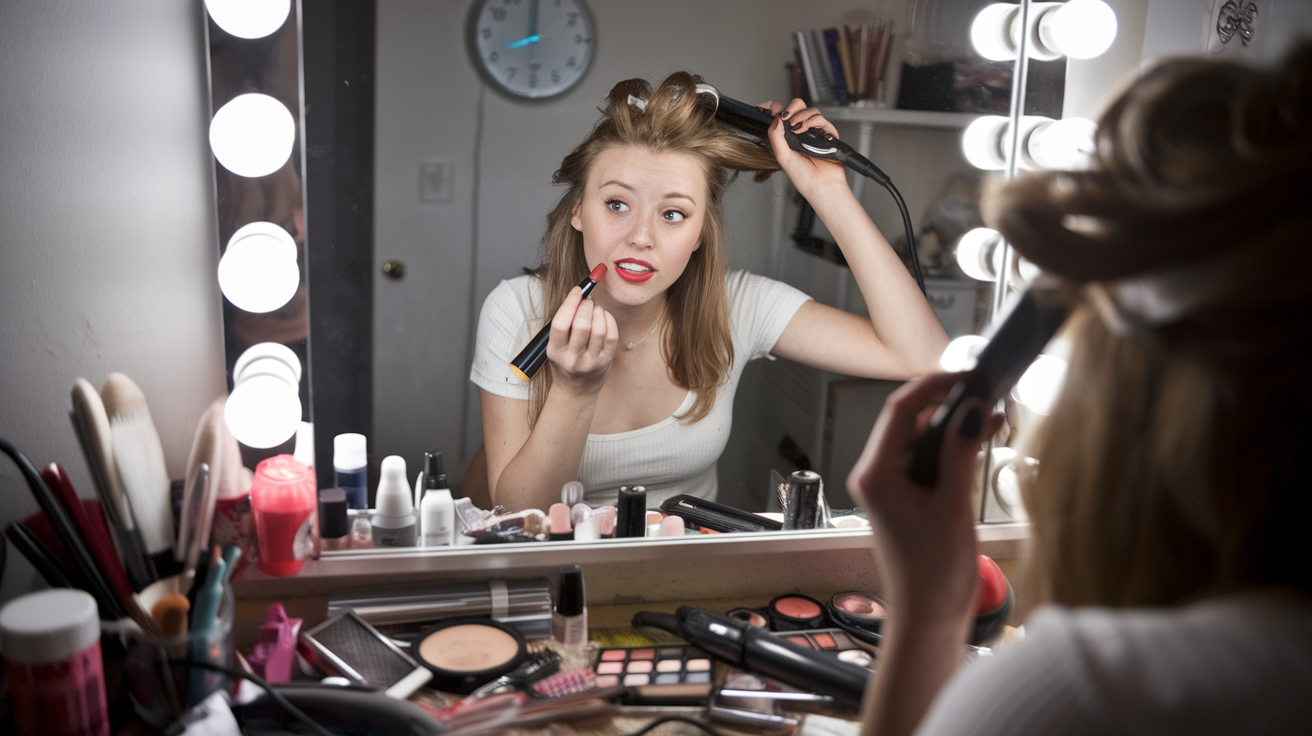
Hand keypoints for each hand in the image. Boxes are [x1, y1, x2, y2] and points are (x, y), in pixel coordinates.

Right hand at [545, 286, 618, 393]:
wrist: (576, 390)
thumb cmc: (564, 362)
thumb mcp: (555, 346)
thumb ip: (564, 322)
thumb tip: (580, 293)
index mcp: (555, 352)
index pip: (561, 323)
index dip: (570, 302)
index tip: (577, 291)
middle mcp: (573, 358)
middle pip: (582, 324)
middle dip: (586, 305)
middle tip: (587, 300)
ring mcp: (591, 361)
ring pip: (599, 328)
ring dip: (598, 311)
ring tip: (595, 309)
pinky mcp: (606, 361)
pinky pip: (612, 335)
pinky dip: (609, 320)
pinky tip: (603, 317)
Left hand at [757, 98, 848, 197]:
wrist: (821, 185)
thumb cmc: (802, 176)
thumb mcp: (782, 156)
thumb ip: (775, 136)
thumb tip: (776, 118)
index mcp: (788, 137)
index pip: (781, 116)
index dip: (775, 108)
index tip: (768, 107)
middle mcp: (801, 132)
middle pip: (797, 107)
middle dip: (791, 108)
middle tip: (786, 116)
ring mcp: (814, 132)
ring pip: (810, 111)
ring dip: (801, 115)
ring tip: (796, 128)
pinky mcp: (827, 133)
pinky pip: (821, 119)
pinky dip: (812, 121)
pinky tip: (805, 130)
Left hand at [846, 373, 1003, 623]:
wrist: (928, 617)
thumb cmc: (932, 575)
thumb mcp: (953, 508)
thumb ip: (961, 455)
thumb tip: (974, 410)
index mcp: (876, 475)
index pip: (900, 411)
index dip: (934, 385)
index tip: (967, 375)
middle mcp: (876, 475)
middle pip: (909, 420)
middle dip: (949, 404)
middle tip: (988, 397)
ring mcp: (890, 484)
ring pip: (921, 437)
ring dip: (954, 426)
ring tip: (991, 419)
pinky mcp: (906, 494)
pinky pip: (927, 458)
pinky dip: (953, 447)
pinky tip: (981, 440)